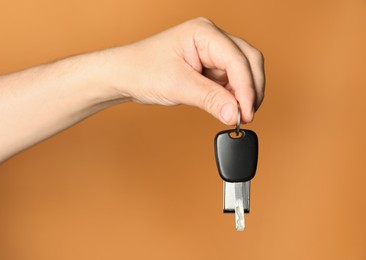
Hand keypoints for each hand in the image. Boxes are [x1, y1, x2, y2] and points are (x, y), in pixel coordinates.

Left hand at [107, 17, 264, 123]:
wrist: (125, 76)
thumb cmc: (142, 70)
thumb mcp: (178, 86)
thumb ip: (210, 99)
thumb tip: (235, 113)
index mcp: (204, 32)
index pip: (237, 59)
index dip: (246, 87)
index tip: (246, 112)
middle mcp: (212, 38)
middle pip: (248, 61)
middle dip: (251, 89)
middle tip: (246, 115)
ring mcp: (212, 52)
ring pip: (243, 71)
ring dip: (244, 94)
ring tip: (237, 114)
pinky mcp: (210, 66)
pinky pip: (231, 81)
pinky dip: (234, 96)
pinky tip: (229, 108)